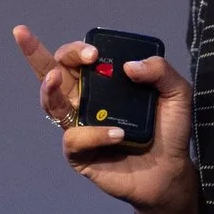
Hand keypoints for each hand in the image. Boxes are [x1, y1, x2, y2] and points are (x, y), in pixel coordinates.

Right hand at [11, 25, 202, 213]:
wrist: (171, 170)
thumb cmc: (169, 131)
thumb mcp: (177, 94)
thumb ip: (162, 72)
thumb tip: (129, 66)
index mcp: (102, 82)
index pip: (77, 58)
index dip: (76, 50)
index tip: (94, 53)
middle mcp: (84, 100)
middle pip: (51, 72)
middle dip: (36, 53)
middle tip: (36, 43)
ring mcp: (79, 126)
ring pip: (50, 104)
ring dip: (48, 89)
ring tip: (54, 78)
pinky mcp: (80, 154)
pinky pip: (75, 139)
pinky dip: (94, 134)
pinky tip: (117, 134)